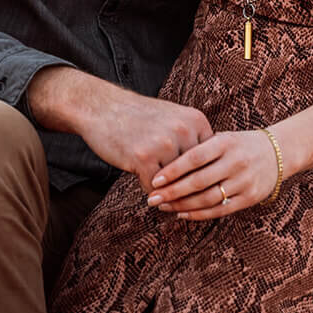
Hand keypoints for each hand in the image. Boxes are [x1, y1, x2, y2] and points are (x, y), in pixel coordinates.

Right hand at [27, 68, 211, 191]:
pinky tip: (148, 191)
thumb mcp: (174, 119)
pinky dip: (152, 193)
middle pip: (195, 174)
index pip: (210, 160)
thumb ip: (193, 140)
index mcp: (196, 120)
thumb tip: (211, 175)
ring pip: (176, 184)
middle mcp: (183, 130)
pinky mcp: (143, 158)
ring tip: (165, 198)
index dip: (204, 177)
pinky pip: (155, 188)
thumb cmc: (139, 117)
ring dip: (170, 194)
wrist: (102, 108)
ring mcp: (164, 144)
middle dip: (188, 191)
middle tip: (185, 204)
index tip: (200, 189)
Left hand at [144, 130, 278, 219]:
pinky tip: (182, 214)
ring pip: (207, 198)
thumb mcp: (222, 138)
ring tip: (164, 206)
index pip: (194, 158)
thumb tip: (163, 165)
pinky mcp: (249, 198)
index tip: (155, 180)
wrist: (277, 153)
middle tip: (152, 199)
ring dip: (182, 205)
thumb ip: (198, 150)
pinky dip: (199, 214)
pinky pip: (220, 210)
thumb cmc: (239, 145)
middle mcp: (236, 162)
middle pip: (198, 181)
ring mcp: (244, 181)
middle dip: (172, 192)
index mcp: (225, 143)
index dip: (173, 171)